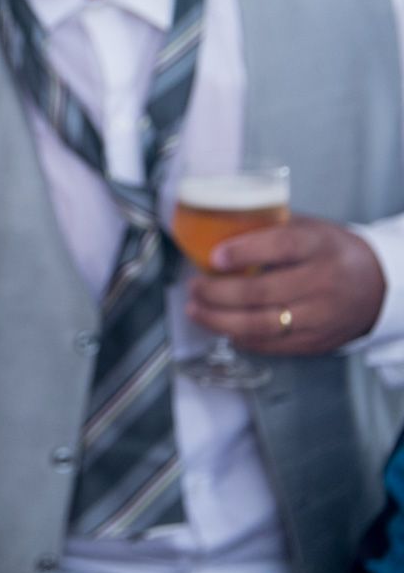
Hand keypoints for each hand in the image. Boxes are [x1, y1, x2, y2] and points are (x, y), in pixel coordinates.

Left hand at [184, 215, 384, 354]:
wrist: (378, 286)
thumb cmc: (332, 253)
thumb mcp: (308, 228)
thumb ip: (268, 228)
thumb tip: (214, 228)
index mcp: (320, 247)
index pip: (281, 248)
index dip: (244, 252)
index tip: (214, 256)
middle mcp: (323, 282)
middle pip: (261, 293)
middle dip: (216, 292)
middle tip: (194, 286)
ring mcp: (320, 316)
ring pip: (261, 324)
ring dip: (219, 320)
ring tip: (196, 309)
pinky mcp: (316, 341)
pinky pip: (271, 345)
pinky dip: (241, 337)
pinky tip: (223, 327)